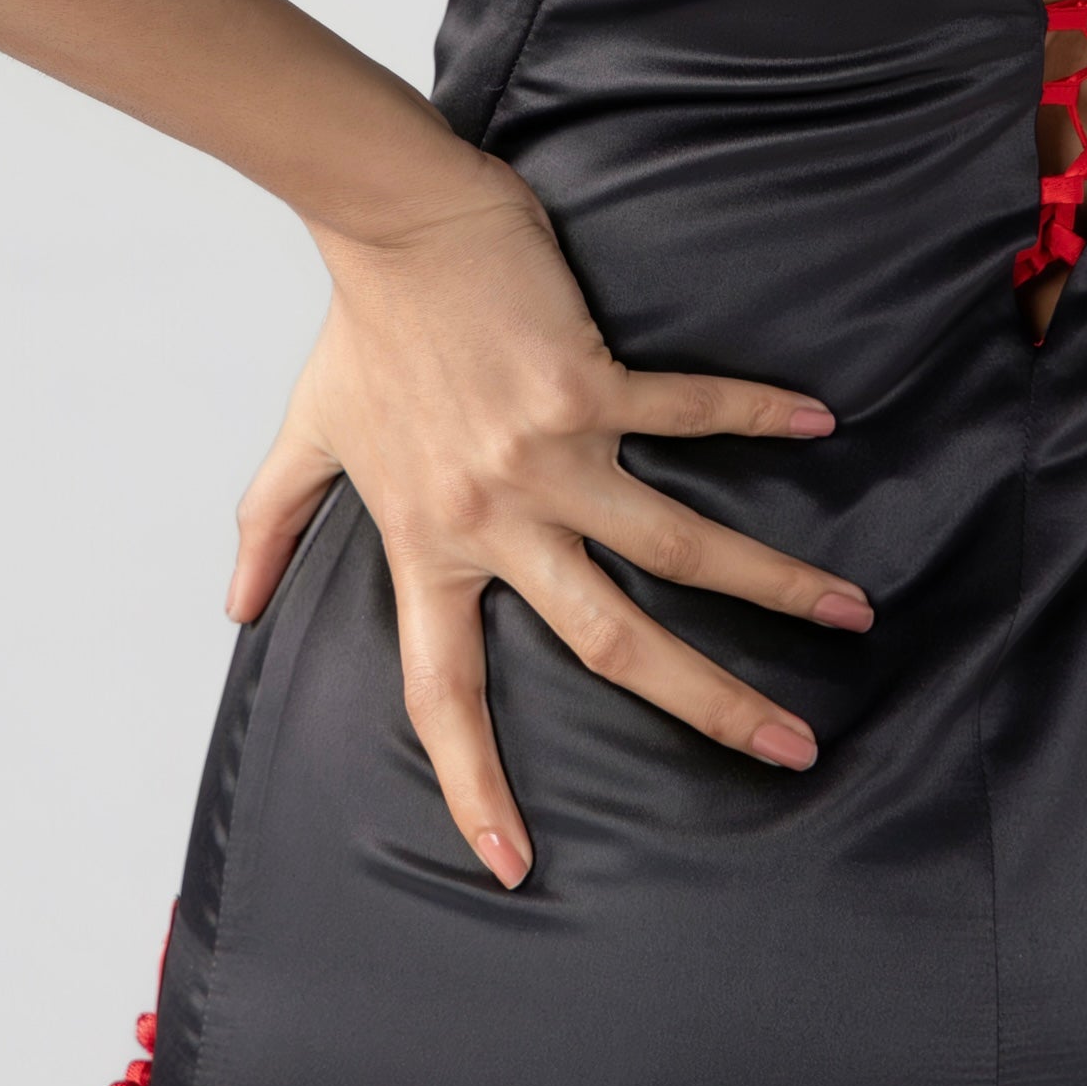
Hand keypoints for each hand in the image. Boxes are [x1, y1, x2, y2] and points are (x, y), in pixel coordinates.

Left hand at [227, 159, 872, 889]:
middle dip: (710, 704)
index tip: (512, 864)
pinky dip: (756, 416)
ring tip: (851, 613)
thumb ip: (270, 525)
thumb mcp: (305, 437)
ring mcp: (551, 452)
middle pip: (612, 639)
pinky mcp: (590, 381)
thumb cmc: (361, 327)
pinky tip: (821, 425)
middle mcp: (497, 517)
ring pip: (676, 545)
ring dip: (771, 583)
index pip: (444, 691)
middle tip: (792, 750)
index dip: (472, 781)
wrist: (396, 221)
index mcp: (430, 544)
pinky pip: (689, 412)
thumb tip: (235, 606)